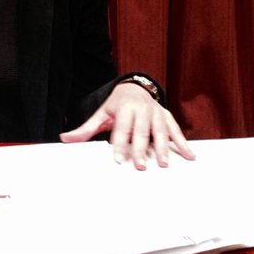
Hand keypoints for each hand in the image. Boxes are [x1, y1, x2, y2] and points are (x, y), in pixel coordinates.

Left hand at [59, 82, 195, 169]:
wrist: (133, 87)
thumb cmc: (116, 105)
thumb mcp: (100, 114)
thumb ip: (85, 129)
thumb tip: (64, 138)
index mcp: (124, 109)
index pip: (122, 129)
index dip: (120, 144)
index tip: (119, 160)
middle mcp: (142, 109)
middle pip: (142, 131)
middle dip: (141, 149)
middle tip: (141, 166)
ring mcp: (156, 112)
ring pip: (160, 131)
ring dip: (164, 148)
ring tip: (164, 164)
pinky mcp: (166, 116)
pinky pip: (176, 130)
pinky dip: (183, 143)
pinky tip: (189, 156)